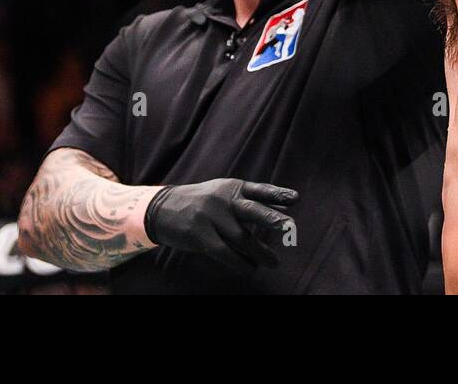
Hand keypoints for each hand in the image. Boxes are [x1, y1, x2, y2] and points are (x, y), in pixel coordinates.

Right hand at [143, 178, 297, 267]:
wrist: (162, 208)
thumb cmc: (203, 202)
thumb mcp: (225, 193)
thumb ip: (252, 201)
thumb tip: (285, 209)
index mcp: (233, 188)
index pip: (259, 190)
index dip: (277, 194)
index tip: (296, 199)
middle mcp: (223, 199)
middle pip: (252, 210)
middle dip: (271, 219)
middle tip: (289, 227)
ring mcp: (210, 216)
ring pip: (241, 237)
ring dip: (260, 252)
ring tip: (274, 263)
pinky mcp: (199, 235)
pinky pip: (224, 252)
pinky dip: (239, 263)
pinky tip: (250, 269)